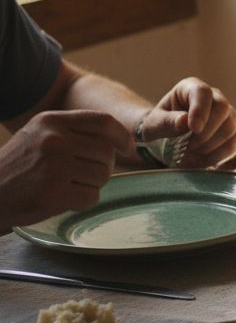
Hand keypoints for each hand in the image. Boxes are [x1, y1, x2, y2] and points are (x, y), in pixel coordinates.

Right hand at [0, 110, 133, 227]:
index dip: (122, 135)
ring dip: (92, 184)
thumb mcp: (40, 134)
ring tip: (67, 184)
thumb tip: (121, 138)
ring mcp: (54, 167)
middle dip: (102, 166)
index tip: (128, 148)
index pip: (103, 121)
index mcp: (51, 121)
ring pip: (103, 176)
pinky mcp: (54, 193)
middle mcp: (54, 140)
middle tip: (81, 174)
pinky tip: (62, 197)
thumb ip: (74, 130)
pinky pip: (92, 197)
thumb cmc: (19, 164)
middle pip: (106, 153)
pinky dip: (83, 201)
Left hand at [138, 78, 235, 168]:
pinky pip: (235, 142)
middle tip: (189, 146)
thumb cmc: (162, 126)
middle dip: (207, 132)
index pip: (202, 92)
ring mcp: (228, 113)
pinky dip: (220, 155)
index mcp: (191, 88)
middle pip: (223, 108)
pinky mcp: (235, 130)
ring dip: (212, 145)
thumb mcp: (154, 124)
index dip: (200, 110)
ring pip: (231, 126)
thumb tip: (184, 120)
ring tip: (194, 151)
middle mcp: (214, 96)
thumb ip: (166, 122)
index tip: (193, 129)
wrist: (169, 137)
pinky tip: (205, 158)